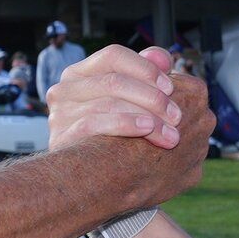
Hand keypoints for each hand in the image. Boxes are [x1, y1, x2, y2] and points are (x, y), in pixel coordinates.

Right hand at [48, 45, 189, 151]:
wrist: (85, 181)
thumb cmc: (112, 136)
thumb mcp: (126, 103)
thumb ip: (144, 76)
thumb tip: (163, 59)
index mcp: (79, 73)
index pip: (114, 56)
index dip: (145, 69)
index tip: (172, 88)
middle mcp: (64, 89)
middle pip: (114, 81)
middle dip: (152, 98)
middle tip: (178, 116)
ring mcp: (60, 114)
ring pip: (107, 103)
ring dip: (147, 116)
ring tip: (171, 133)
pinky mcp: (60, 138)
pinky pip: (94, 124)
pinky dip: (125, 124)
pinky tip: (147, 130)